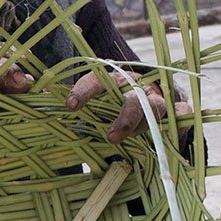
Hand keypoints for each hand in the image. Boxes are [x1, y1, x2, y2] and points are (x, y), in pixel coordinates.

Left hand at [66, 69, 192, 142]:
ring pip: (154, 106)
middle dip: (123, 115)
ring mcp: (158, 95)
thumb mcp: (93, 102)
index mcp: (113, 78)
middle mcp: (136, 83)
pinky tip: (175, 132)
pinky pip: (182, 113)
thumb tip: (38, 98)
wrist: (152, 99)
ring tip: (131, 143)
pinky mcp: (177, 109)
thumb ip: (73, 101)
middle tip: (111, 137)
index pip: (98, 77)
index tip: (71, 106)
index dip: (85, 89)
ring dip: (142, 124)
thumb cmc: (113, 104)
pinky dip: (180, 122)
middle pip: (131, 93)